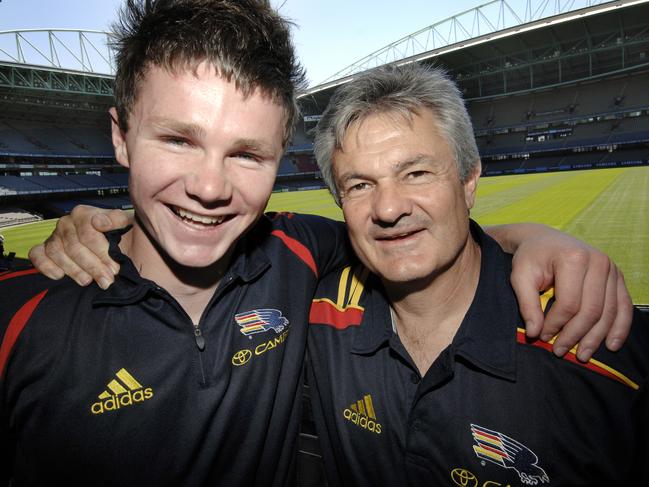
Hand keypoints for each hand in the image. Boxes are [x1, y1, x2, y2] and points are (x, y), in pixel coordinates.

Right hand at [28, 205, 131, 288]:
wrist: (117, 249)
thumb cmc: (122, 237)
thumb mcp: (127, 225)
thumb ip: (117, 219)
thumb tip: (99, 222)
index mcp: (84, 214)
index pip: (88, 234)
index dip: (102, 253)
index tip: (115, 268)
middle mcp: (66, 223)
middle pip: (74, 247)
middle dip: (92, 266)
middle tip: (106, 280)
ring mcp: (54, 236)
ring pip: (57, 253)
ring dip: (73, 270)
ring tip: (88, 281)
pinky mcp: (44, 249)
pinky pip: (37, 255)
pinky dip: (46, 266)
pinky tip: (59, 275)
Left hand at [504, 224, 632, 361]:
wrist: (543, 239)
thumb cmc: (530, 258)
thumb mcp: (520, 277)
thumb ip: (527, 304)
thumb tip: (535, 333)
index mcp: (573, 258)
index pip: (569, 303)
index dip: (556, 324)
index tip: (541, 336)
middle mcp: (598, 261)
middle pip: (591, 310)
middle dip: (575, 335)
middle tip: (560, 351)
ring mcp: (611, 268)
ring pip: (609, 312)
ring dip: (596, 338)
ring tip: (582, 355)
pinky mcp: (617, 275)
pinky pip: (624, 306)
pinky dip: (620, 328)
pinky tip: (611, 345)